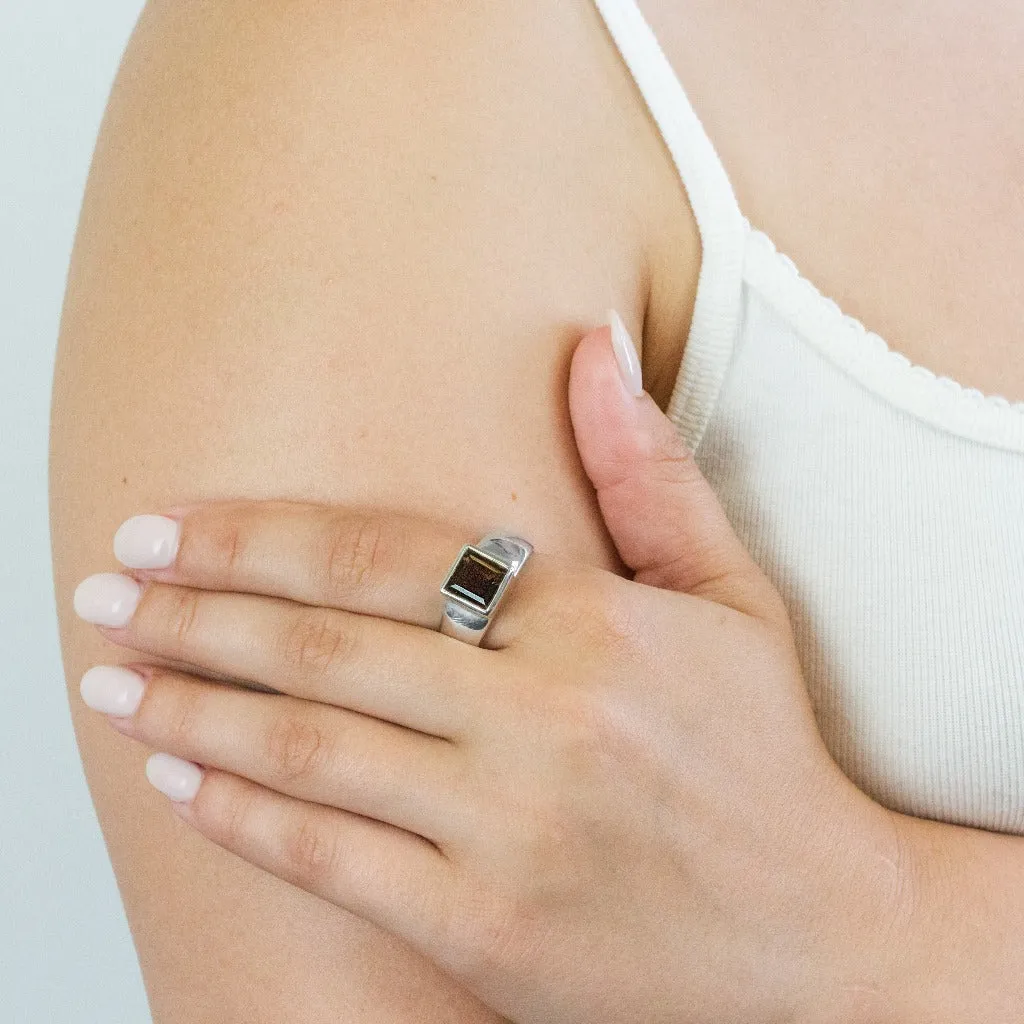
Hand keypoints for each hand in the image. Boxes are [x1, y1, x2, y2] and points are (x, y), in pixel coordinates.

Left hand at [73, 316, 913, 1023]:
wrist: (821, 943)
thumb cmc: (766, 758)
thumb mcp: (731, 600)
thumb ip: (647, 472)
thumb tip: (594, 346)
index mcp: (593, 626)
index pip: (386, 557)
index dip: (257, 537)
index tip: (167, 526)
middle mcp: (540, 722)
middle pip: (318, 647)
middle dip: (191, 610)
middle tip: (103, 589)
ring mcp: (506, 832)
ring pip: (302, 750)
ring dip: (187, 705)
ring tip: (110, 677)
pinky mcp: (483, 931)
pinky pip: (326, 860)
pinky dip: (237, 814)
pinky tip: (178, 776)